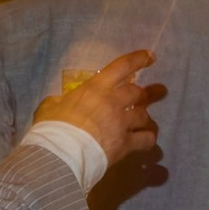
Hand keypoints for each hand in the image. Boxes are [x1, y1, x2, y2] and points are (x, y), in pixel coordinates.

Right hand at [35, 49, 162, 165]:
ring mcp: (122, 123)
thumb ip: (60, 101)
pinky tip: (147, 140)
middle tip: (158, 91)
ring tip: (147, 121)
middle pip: (138, 93)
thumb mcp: (50, 106)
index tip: (150, 56)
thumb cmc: (53, 127)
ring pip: (144, 116)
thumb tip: (61, 102)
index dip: (138, 60)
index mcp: (96, 88)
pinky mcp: (126, 144)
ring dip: (146, 118)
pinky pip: (146, 140)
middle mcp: (114, 102)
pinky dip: (148, 139)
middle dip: (148, 93)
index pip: (122, 67)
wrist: (61, 153)